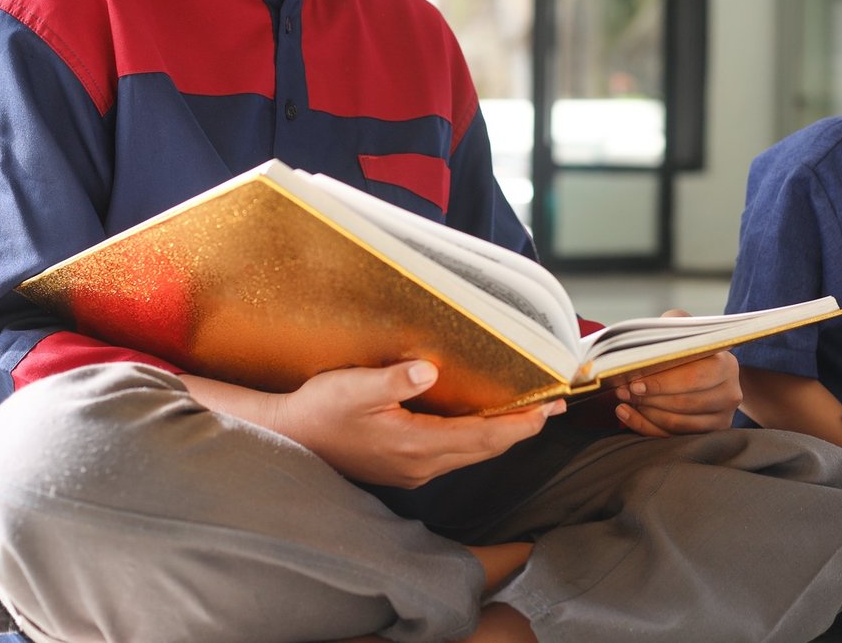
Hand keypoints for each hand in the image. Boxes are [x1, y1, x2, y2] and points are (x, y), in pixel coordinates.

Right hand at [271, 361, 562, 487]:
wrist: (288, 440)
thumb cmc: (318, 410)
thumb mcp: (352, 386)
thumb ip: (393, 379)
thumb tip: (428, 370)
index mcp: (415, 444)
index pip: (482, 436)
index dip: (519, 424)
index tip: (548, 408)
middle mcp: (421, 464)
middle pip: (485, 449)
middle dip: (522, 429)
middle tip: (553, 408)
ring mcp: (413, 470)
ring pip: (471, 455)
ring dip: (501, 435)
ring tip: (528, 414)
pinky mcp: (404, 468)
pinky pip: (453, 455)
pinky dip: (477, 439)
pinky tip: (481, 423)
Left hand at [611, 311, 742, 436]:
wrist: (701, 370)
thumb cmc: (686, 348)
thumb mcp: (682, 329)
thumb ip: (671, 325)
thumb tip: (650, 337)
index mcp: (726, 365)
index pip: (694, 377)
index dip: (663, 382)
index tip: (635, 382)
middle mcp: (730, 394)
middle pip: (685, 403)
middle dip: (650, 398)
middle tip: (623, 390)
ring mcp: (722, 418)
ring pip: (678, 423)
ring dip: (646, 412)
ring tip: (623, 399)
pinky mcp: (708, 435)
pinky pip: (672, 437)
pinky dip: (645, 426)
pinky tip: (626, 413)